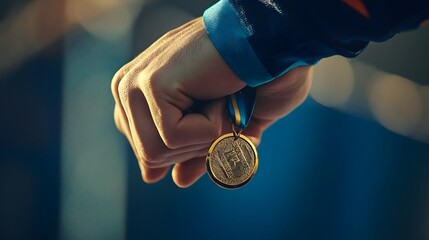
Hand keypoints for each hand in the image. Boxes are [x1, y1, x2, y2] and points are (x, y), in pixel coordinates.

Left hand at [111, 17, 312, 187]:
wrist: (270, 43)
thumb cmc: (254, 79)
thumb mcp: (223, 127)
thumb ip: (195, 153)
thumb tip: (178, 181)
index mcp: (137, 94)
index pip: (144, 149)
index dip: (178, 152)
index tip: (205, 129)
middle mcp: (127, 87)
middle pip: (150, 157)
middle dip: (195, 146)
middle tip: (218, 110)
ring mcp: (134, 84)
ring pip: (157, 153)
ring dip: (203, 136)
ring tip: (218, 99)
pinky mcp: (151, 84)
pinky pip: (173, 137)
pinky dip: (208, 126)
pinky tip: (218, 94)